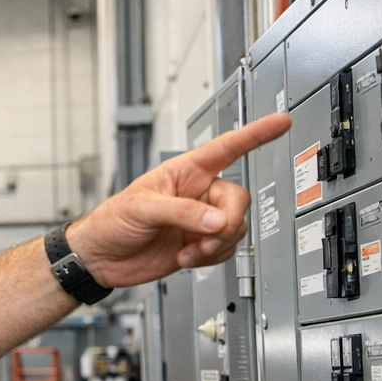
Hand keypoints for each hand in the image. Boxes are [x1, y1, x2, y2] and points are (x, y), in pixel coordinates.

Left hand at [67, 111, 290, 287]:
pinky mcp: (199, 245)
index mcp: (185, 172)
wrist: (100, 259)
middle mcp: (198, 194)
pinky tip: (187, 257)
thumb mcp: (142, 209)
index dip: (255, 134)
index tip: (281, 121)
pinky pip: (226, 249)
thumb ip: (181, 212)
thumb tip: (216, 220)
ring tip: (190, 250)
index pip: (226, 147)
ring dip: (218, 244)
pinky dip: (212, 258)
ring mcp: (199, 221)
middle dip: (228, 221)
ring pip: (235, 227)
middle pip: (238, 199)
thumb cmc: (111, 222)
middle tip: (209, 236)